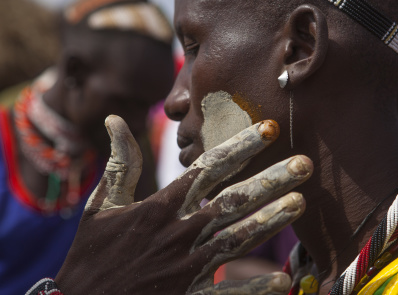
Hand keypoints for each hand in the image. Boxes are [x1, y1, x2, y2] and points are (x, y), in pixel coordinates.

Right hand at [55, 115, 312, 293]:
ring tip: (301, 202)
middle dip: (270, 180)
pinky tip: (281, 279)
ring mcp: (185, 266)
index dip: (239, 148)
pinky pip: (225, 293)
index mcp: (159, 206)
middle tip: (305, 164)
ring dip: (271, 221)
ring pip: (236, 238)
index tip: (268, 130)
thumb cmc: (92, 251)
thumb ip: (119, 163)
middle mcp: (178, 232)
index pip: (207, 169)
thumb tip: (114, 119)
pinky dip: (251, 287)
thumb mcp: (102, 204)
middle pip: (232, 201)